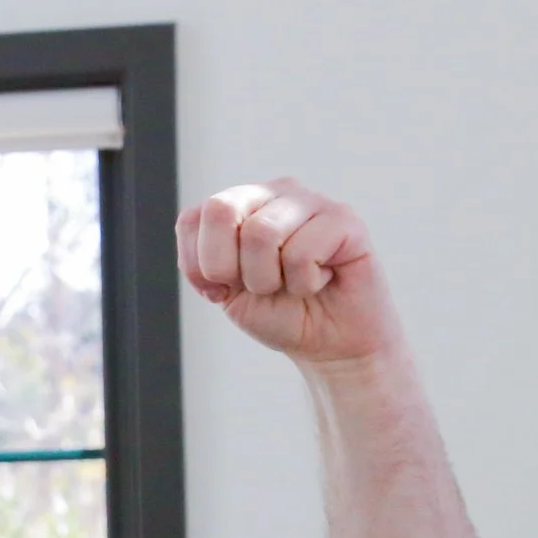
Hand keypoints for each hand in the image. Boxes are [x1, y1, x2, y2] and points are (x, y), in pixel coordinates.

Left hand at [175, 179, 398, 365]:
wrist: (329, 344)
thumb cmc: (278, 312)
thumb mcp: (225, 291)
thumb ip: (203, 258)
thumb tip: (198, 221)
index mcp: (239, 205)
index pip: (193, 218)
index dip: (199, 265)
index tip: (224, 289)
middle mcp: (273, 193)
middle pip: (222, 210)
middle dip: (232, 267)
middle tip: (261, 287)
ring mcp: (310, 201)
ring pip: (261, 232)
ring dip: (269, 279)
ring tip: (293, 284)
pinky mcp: (344, 220)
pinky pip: (302, 252)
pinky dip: (304, 282)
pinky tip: (321, 279)